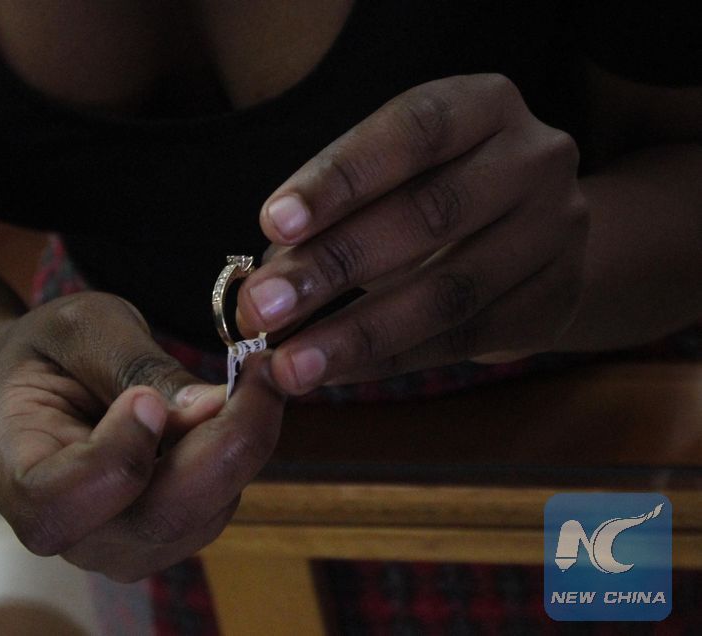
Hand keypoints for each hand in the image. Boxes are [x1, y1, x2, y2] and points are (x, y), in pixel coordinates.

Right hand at [0, 292, 284, 580]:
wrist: (48, 384)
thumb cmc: (51, 353)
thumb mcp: (81, 330)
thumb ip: (133, 366)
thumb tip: (208, 407)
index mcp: (18, 476)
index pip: (58, 503)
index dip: (113, 460)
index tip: (148, 398)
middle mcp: (72, 531)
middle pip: (156, 520)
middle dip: (222, 446)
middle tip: (260, 373)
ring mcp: (124, 543)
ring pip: (201, 516)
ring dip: (243, 445)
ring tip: (257, 376)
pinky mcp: (170, 533)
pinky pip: (219, 504)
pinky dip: (243, 453)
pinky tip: (247, 402)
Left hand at [237, 73, 588, 393]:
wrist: (531, 231)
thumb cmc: (434, 190)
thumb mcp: (390, 178)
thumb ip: (332, 215)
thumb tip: (262, 283)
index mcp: (485, 105)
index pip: (413, 132)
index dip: (340, 178)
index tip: (272, 224)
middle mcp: (535, 159)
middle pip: (430, 214)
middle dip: (334, 266)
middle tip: (262, 309)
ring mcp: (557, 231)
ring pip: (450, 292)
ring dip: (357, 333)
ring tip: (290, 364)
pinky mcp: (557, 299)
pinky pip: (464, 339)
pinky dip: (390, 361)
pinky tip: (334, 373)